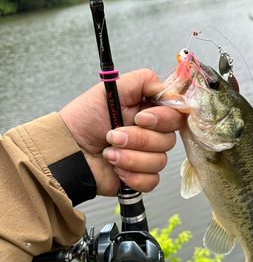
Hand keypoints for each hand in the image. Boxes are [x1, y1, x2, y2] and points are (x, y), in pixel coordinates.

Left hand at [59, 69, 184, 195]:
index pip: (176, 114)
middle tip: (113, 135)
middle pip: (169, 139)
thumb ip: (144, 81)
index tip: (140, 118)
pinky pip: (152, 180)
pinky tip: (116, 168)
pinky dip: (132, 175)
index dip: (163, 118)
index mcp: (148, 111)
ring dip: (131, 157)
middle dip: (139, 138)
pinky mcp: (140, 177)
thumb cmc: (82, 121)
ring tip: (109, 152)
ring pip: (160, 161)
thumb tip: (168, 89)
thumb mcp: (112, 89)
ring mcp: (146, 156)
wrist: (67, 152)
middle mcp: (150, 133)